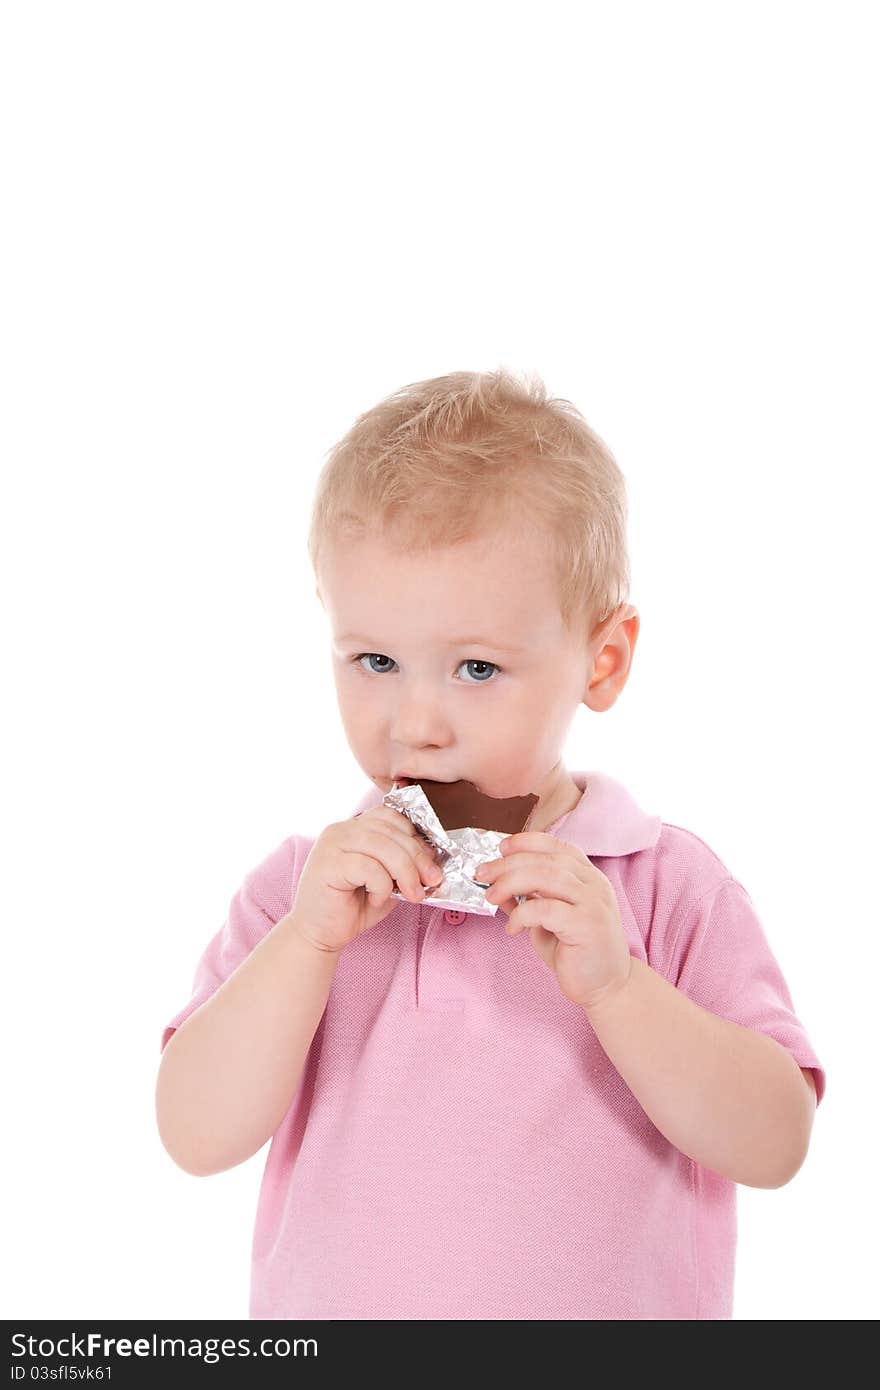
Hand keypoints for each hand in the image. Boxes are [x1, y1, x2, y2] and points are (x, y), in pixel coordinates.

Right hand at [290, 806, 443, 953]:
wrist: (319, 936)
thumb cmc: (352, 908)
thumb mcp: (386, 881)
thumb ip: (402, 864)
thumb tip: (432, 859)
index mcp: (352, 828)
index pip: (389, 816)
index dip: (414, 836)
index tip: (431, 861)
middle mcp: (339, 829)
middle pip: (390, 830)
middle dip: (418, 857)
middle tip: (433, 880)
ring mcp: (331, 844)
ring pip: (383, 846)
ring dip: (406, 872)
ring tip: (412, 895)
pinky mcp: (328, 864)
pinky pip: (369, 868)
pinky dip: (382, 887)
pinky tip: (376, 900)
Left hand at [474, 832, 632, 1010]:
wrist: (608, 986)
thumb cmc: (577, 952)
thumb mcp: (548, 920)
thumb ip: (528, 899)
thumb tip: (496, 887)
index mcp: (587, 876)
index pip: (557, 845)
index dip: (527, 842)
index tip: (501, 848)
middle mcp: (594, 884)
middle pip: (545, 859)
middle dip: (507, 863)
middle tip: (482, 873)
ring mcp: (593, 903)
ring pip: (545, 875)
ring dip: (510, 881)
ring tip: (491, 896)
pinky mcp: (587, 925)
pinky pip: (545, 909)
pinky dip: (522, 914)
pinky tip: (513, 928)